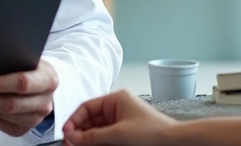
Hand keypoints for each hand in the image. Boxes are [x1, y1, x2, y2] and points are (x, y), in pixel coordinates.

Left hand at [0, 59, 58, 136]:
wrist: (43, 83)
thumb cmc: (31, 67)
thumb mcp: (27, 58)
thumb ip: (12, 60)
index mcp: (48, 80)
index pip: (22, 83)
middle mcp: (45, 102)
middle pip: (11, 104)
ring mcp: (36, 118)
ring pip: (5, 116)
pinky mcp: (25, 128)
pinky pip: (2, 125)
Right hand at [62, 90, 176, 144]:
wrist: (175, 143)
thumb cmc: (154, 132)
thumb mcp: (118, 134)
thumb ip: (92, 136)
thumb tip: (72, 137)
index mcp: (116, 99)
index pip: (87, 107)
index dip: (74, 120)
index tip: (66, 134)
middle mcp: (117, 108)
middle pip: (90, 120)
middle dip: (78, 132)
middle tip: (69, 144)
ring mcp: (120, 122)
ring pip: (96, 130)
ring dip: (86, 139)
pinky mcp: (124, 134)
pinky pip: (105, 137)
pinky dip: (96, 143)